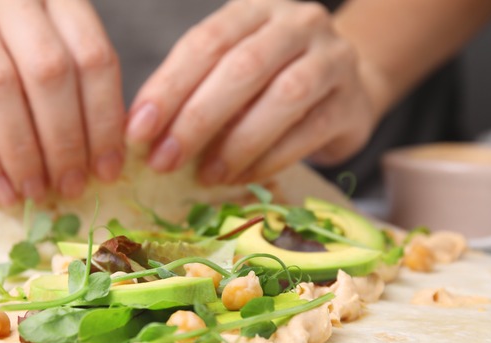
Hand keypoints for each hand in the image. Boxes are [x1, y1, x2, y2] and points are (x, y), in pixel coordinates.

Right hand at [0, 0, 125, 203]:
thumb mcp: (42, 34)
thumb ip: (73, 77)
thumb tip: (104, 152)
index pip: (93, 57)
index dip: (105, 120)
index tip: (108, 169)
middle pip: (50, 74)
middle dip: (65, 141)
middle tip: (71, 186)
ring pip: (1, 89)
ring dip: (23, 152)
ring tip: (34, 192)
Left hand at [125, 0, 376, 184]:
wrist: (349, 86)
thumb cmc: (273, 82)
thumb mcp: (232, 72)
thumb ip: (194, 92)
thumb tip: (144, 135)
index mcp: (255, 9)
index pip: (206, 42)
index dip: (169, 87)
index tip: (138, 131)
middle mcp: (298, 24)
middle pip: (243, 67)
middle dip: (197, 118)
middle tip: (164, 161)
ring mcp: (333, 59)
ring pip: (283, 97)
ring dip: (237, 142)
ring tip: (205, 175)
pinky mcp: (352, 102)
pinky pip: (310, 130)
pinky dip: (271, 158)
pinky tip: (242, 177)